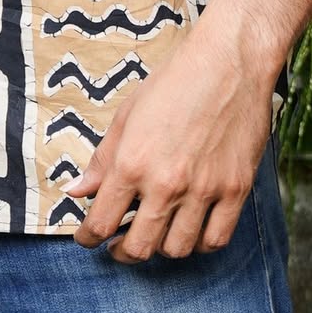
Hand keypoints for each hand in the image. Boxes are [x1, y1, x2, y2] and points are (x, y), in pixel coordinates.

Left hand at [63, 23, 273, 261]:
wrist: (229, 61)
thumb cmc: (175, 80)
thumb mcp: (127, 113)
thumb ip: (102, 159)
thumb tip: (76, 191)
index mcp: (132, 162)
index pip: (101, 222)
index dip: (88, 237)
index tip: (86, 237)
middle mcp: (166, 183)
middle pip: (138, 247)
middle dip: (122, 251)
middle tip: (118, 244)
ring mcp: (203, 189)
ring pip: (176, 250)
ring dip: (160, 248)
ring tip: (155, 234)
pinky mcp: (235, 190)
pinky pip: (215, 240)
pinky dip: (199, 243)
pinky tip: (190, 230)